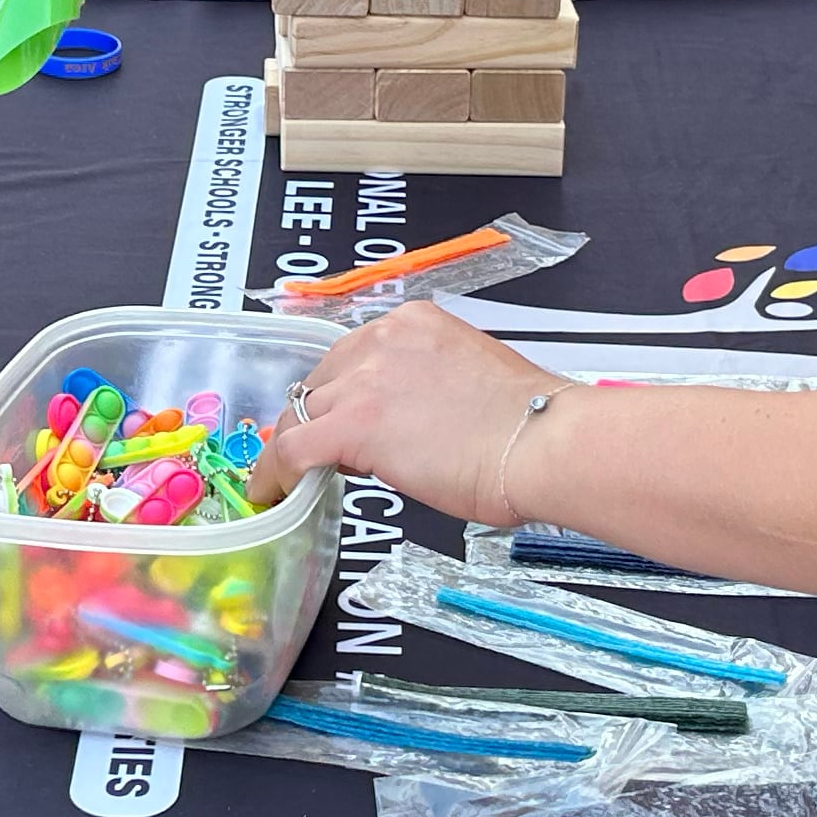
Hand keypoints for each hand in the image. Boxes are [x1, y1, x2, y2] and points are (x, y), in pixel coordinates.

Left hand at [246, 300, 564, 521]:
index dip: (340, 394)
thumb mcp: (470, 376)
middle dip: (318, 418)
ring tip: (292, 480)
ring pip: (301, 414)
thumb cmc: (528, 423)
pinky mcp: (353, 426)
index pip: (353, 356)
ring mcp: (364, 381)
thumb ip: (426, 384)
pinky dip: (276, 474)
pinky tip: (276, 493)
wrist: (541, 441)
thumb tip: (406, 419)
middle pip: (322, 381)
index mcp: (414, 323)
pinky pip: (290, 450)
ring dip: (297, 447)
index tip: (334, 417)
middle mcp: (383, 340)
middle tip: (320, 454)